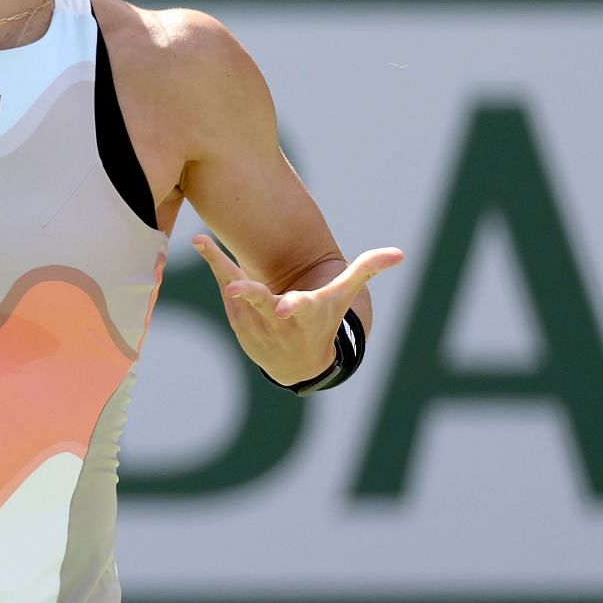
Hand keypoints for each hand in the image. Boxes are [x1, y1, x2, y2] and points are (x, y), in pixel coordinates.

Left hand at [191, 236, 404, 385]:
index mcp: (305, 313)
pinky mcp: (237, 316)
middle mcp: (277, 319)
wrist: (297, 361)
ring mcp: (253, 320)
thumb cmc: (323, 320)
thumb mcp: (343, 297)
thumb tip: (400, 253)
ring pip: (235, 289)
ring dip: (220, 266)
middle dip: (248, 295)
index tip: (284, 307)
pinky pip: (224, 285)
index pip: (299, 309)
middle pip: (261, 304)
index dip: (292, 307)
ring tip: (204, 241)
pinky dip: (215, 264)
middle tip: (234, 288)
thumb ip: (365, 270)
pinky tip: (201, 242)